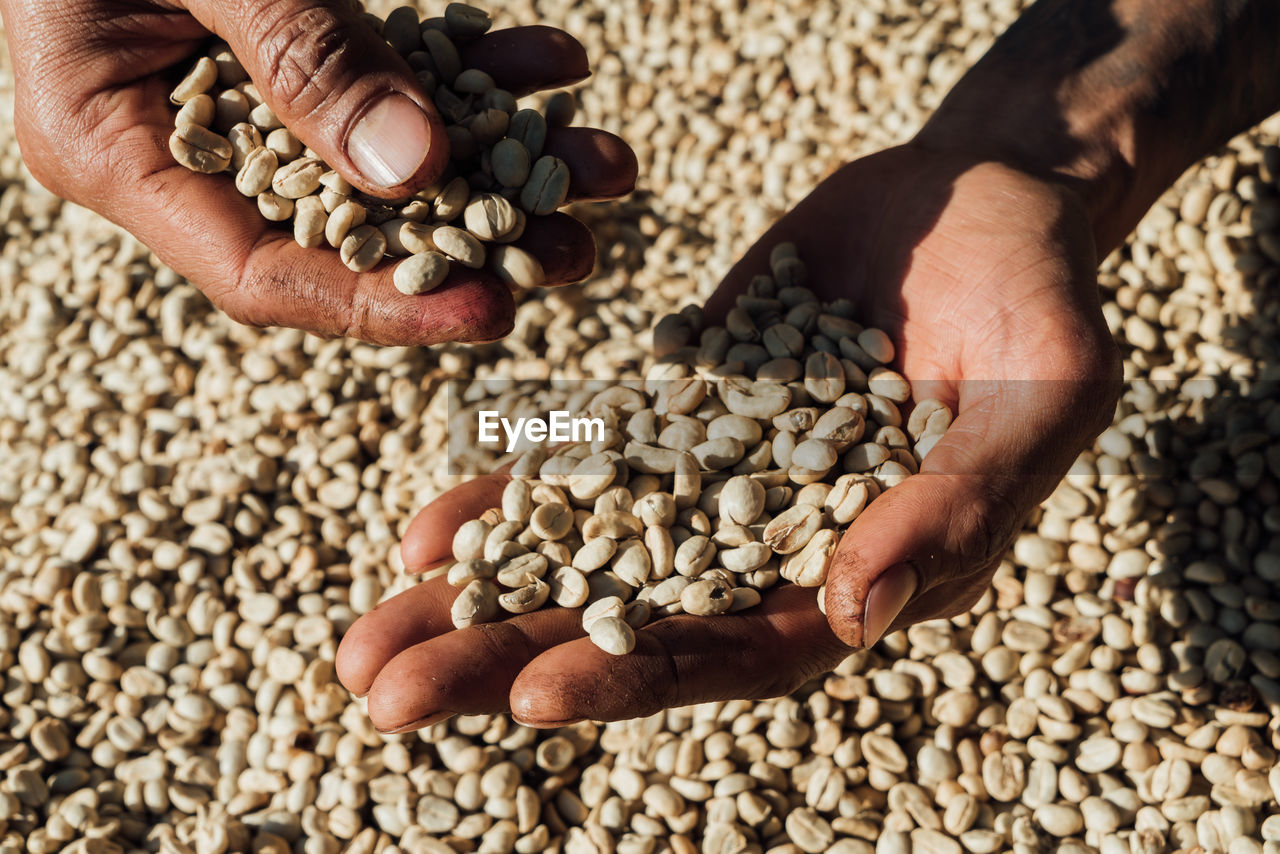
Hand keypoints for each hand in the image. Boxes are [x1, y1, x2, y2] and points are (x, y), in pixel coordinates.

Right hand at [0, 0, 635, 343]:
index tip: (496, 313)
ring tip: (604, 161)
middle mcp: (190, 148)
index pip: (264, 276)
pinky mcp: (293, 52)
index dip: (382, 307)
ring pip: (390, 160)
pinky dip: (473, 72)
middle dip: (475, 241)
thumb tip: (416, 168)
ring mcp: (245, 101)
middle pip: (348, 233)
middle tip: (579, 247)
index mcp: (117, 154)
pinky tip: (554, 63)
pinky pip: (393, 79)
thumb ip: (298, 56)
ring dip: (503, 158)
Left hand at [334, 142, 1120, 729]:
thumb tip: (861, 609)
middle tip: (384, 696)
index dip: (640, 673)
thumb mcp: (1040, 394)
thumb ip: (963, 504)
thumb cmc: (1036, 302)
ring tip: (364, 644)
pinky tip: (425, 538)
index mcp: (863, 575)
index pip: (741, 650)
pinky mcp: (676, 420)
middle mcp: (772, 551)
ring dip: (478, 602)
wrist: (972, 206)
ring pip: (584, 560)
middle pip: (630, 623)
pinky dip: (509, 504)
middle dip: (508, 660)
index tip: (532, 694)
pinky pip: (583, 472)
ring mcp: (712, 488)